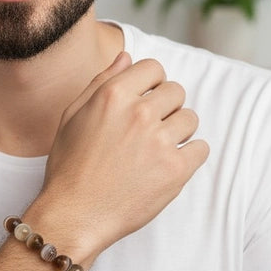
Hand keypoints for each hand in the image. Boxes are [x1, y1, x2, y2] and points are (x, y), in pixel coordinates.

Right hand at [34, 52, 208, 260]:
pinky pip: (201, 149)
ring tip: (156, 150)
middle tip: (149, 129)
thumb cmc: (69, 166)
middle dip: (166, 107)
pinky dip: (190, 156)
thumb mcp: (73, 115)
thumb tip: (127, 56)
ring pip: (190, 119)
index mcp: (113, 96)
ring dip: (178, 131)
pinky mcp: (175, 171)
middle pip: (176, 91)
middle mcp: (139, 113)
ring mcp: (159, 142)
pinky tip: (168, 165)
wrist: (75, 215)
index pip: (154, 68)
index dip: (152, 82)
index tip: (146, 99)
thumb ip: (102, 81)